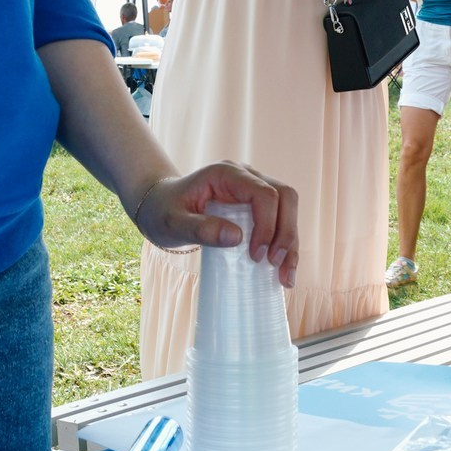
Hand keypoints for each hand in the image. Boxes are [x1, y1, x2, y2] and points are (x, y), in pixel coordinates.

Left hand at [134, 163, 298, 287]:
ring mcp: (253, 188)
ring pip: (288, 208)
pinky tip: (283, 270)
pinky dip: (285, 243)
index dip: (267, 225)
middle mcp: (245, 176)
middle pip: (285, 196)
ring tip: (286, 276)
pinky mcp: (256, 205)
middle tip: (275, 264)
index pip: (264, 194)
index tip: (255, 256)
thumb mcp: (173, 223)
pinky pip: (281, 219)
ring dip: (291, 241)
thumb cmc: (163, 211)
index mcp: (226, 174)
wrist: (159, 206)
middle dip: (286, 232)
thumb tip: (237, 237)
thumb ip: (200, 229)